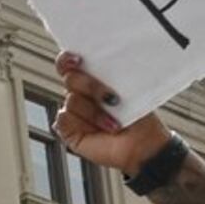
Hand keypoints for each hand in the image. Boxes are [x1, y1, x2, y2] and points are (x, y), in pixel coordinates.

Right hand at [54, 53, 170, 172]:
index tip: (77, 60)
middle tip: (112, 98)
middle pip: (70, 79)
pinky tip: (97, 131)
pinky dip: (82, 123)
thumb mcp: (125, 88)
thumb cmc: (137, 116)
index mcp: (90, 80)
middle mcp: (79, 95)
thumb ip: (106, 74)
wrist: (141, 144)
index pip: (68, 64)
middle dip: (92, 86)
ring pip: (71, 101)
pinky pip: (63, 119)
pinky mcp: (69, 130)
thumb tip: (95, 62)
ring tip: (113, 123)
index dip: (67, 59)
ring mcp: (73, 113)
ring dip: (96, 113)